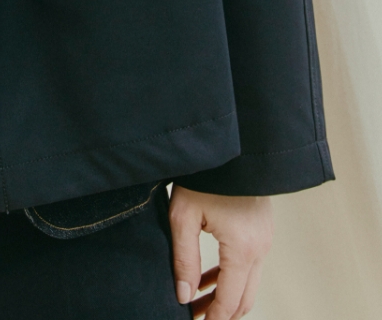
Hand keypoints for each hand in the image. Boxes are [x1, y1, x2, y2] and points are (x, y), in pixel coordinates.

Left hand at [168, 187, 272, 317]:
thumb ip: (184, 259)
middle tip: (195, 317)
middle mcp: (260, 248)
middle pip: (244, 299)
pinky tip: (207, 279)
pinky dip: (231, 278)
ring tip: (196, 301)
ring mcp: (265, 239)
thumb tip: (182, 295)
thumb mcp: (184, 216)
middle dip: (220, 314)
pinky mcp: (262, 231)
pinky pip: (249, 266)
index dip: (213, 319)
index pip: (230, 300)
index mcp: (242, 249)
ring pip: (248, 284)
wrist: (234, 146)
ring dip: (225, 297)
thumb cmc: (204, 176)